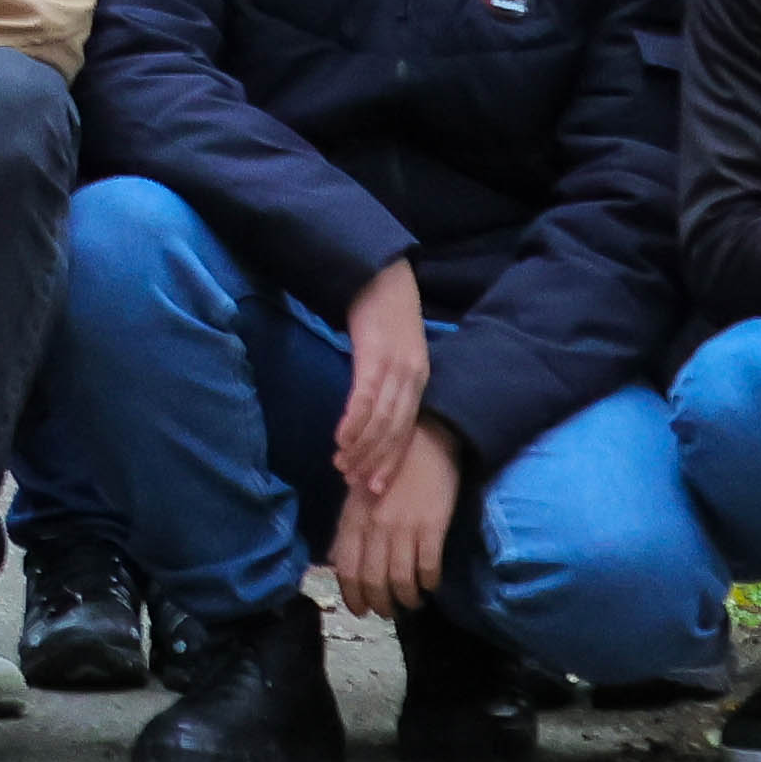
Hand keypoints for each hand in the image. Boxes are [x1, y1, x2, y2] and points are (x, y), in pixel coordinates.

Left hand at [330, 420, 468, 621]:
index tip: (360, 610)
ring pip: (400, 580)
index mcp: (354, 519)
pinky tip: (430, 585)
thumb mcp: (358, 496)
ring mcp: (404, 528)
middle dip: (380, 604)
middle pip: (373, 581)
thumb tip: (335, 561)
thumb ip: (349, 529)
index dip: (352, 596)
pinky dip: (429, 583)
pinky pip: (428, 567)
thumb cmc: (388, 468)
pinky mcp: (432, 527)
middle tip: (387, 613)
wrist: (425, 441)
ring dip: (406, 599)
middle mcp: (375, 527)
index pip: (346, 570)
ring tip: (411, 603)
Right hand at [331, 261, 435, 504]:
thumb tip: (372, 413)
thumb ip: (386, 381)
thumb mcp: (392, 352)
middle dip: (379, 462)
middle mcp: (413, 378)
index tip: (375, 485)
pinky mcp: (375, 356)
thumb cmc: (382, 313)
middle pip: (397, 432)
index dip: (391, 459)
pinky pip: (364, 398)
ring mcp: (395, 368)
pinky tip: (341, 439)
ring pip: (381, 420)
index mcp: (420, 379)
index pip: (407, 430)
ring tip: (343, 467)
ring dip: (362, 448)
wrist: (381, 273)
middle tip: (361, 488)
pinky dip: (353, 422)